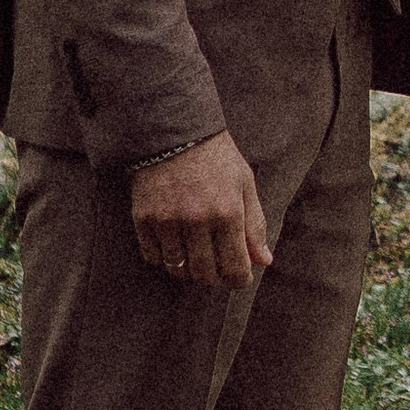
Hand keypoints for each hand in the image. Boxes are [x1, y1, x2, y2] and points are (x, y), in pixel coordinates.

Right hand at [130, 129, 269, 289]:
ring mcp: (168, 220)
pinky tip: (172, 248)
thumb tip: (264, 260)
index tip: (240, 279)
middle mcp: (197, 220)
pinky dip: (163, 259)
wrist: (175, 130)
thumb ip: (255, 225)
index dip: (240, 280)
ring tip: (195, 259)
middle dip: (215, 278)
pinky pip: (152, 256)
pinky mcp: (144, 217)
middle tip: (217, 270)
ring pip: (178, 268)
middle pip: (205, 273)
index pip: (235, 266)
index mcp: (228, 212)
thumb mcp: (244, 184)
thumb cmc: (216, 157)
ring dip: (188, 271)